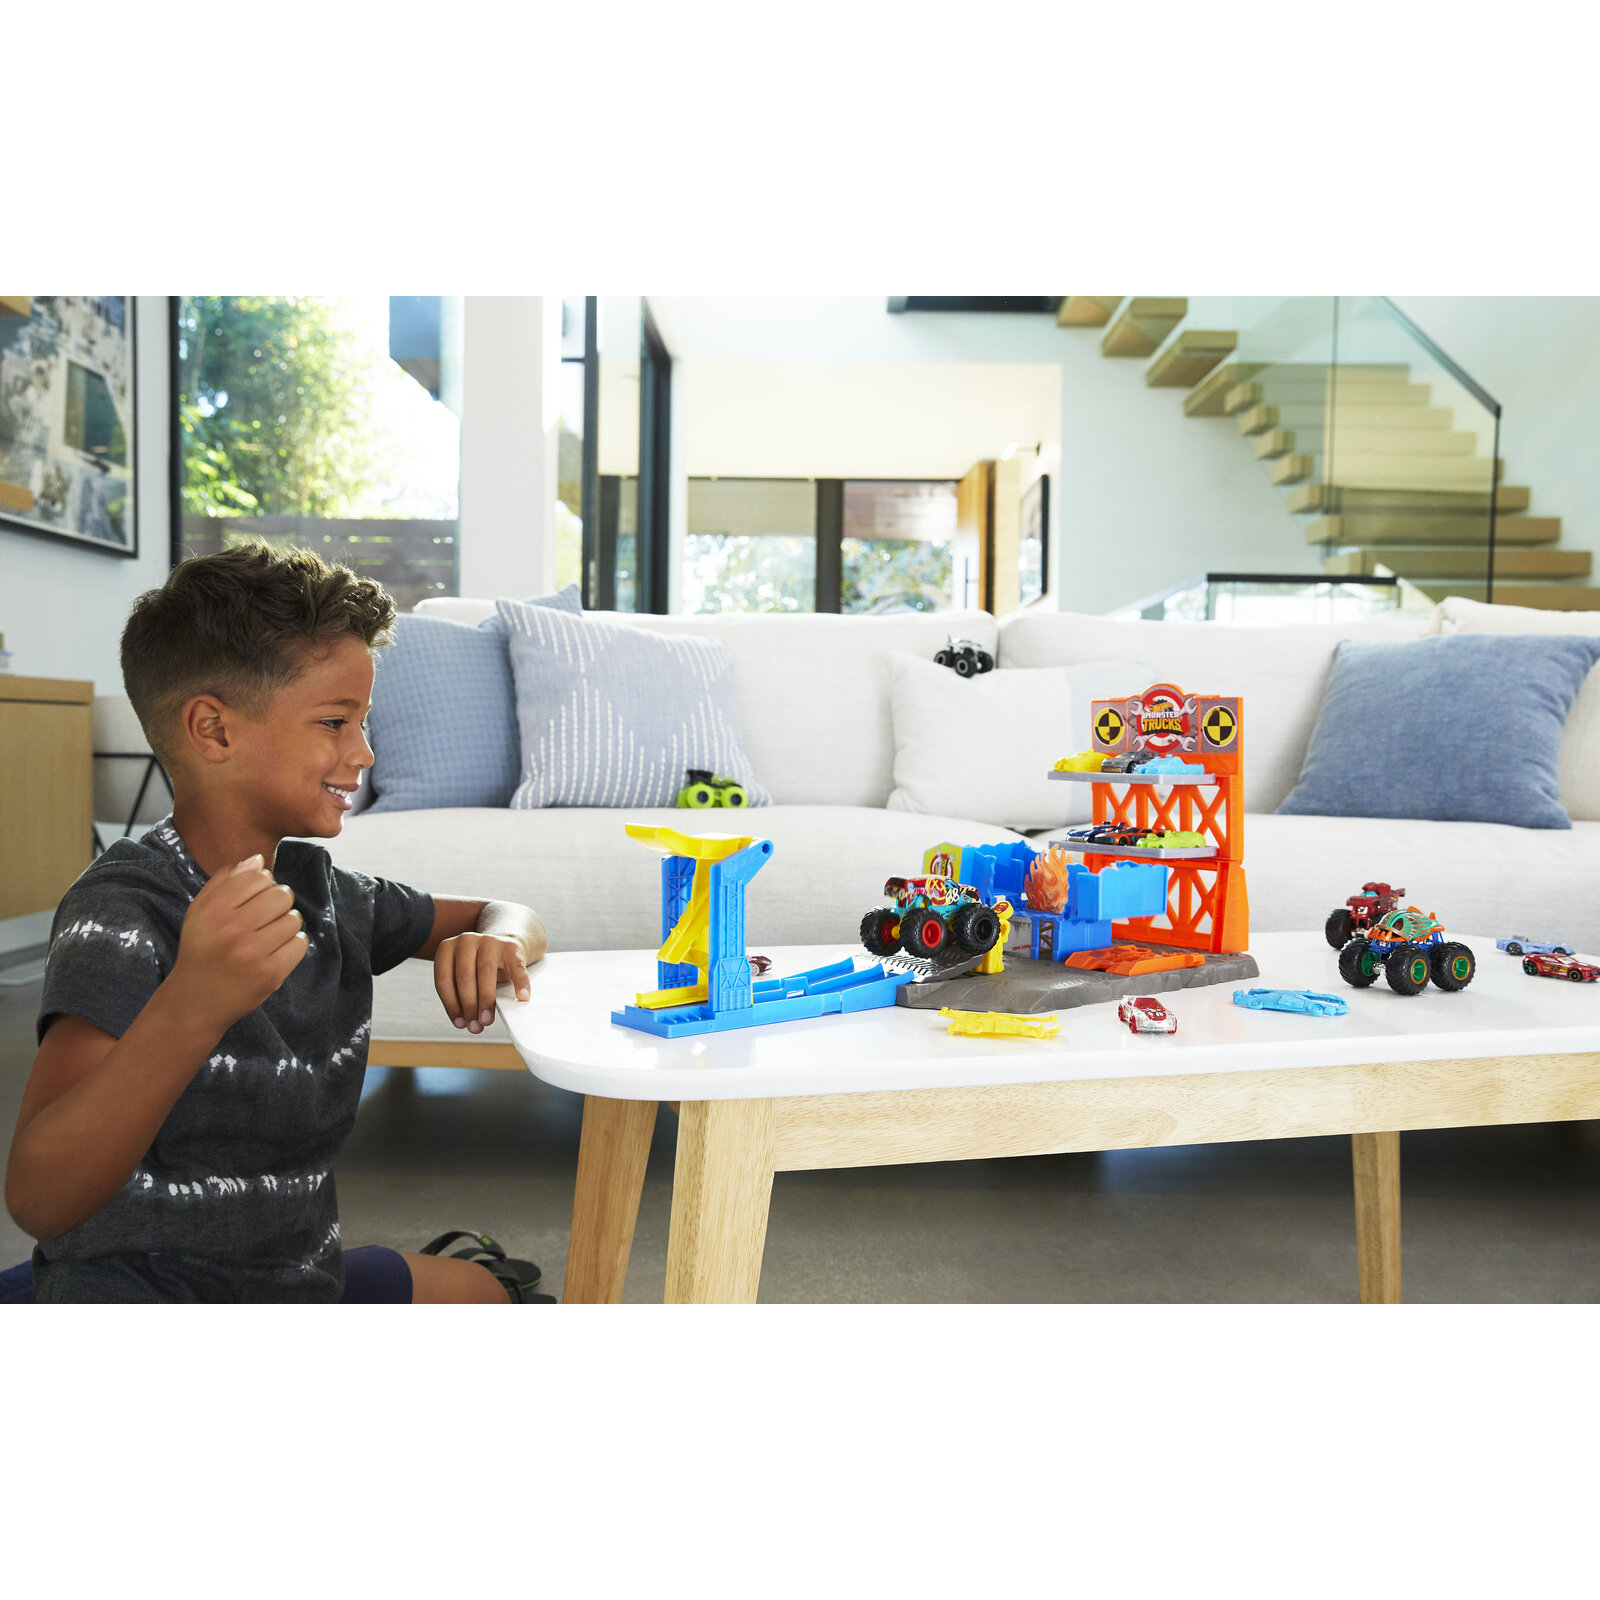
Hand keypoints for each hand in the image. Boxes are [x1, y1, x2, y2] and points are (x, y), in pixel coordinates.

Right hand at [170, 854, 308, 1034]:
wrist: (196, 1000)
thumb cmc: (202, 949)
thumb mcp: (200, 912)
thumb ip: (226, 882)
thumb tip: (257, 860)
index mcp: (212, 911)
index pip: (258, 876)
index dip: (261, 884)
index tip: (252, 899)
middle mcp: (231, 930)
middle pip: (281, 895)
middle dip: (278, 902)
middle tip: (264, 917)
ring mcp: (252, 953)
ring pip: (293, 918)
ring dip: (285, 924)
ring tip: (267, 936)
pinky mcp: (270, 974)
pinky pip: (300, 943)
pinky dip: (292, 945)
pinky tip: (274, 951)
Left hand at [434, 933, 530, 1031]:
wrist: (503, 948)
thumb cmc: (478, 969)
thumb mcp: (463, 977)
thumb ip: (460, 996)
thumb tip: (466, 1023)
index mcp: (446, 948)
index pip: (444, 980)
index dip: (451, 1005)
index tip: (460, 1023)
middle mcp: (465, 940)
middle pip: (465, 977)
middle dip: (469, 1005)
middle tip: (475, 1026)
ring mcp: (489, 940)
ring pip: (486, 972)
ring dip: (486, 1000)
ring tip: (487, 1020)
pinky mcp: (511, 946)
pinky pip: (516, 967)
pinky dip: (520, 983)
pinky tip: (522, 997)